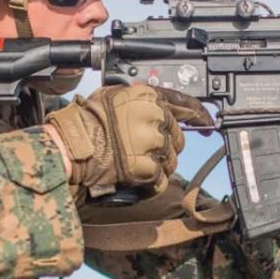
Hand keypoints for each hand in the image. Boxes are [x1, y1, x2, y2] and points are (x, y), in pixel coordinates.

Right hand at [46, 84, 212, 196]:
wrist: (71, 147)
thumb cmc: (85, 122)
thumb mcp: (113, 95)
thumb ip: (140, 99)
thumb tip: (157, 104)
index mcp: (149, 96)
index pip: (185, 104)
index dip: (200, 116)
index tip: (208, 123)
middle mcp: (155, 117)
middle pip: (176, 137)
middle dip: (165, 146)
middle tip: (142, 150)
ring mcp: (153, 143)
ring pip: (171, 159)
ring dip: (157, 164)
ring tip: (132, 161)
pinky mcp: (148, 168)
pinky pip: (160, 179)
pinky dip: (150, 183)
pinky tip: (134, 176)